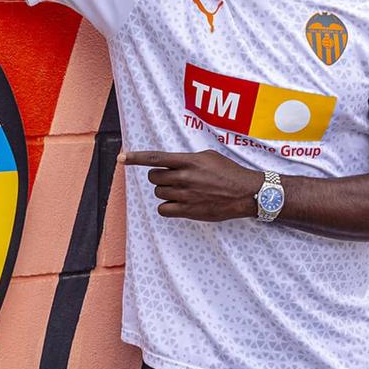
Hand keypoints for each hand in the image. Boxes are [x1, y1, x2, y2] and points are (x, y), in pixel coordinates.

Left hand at [121, 149, 260, 221]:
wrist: (246, 193)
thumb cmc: (229, 173)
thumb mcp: (208, 157)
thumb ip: (188, 159)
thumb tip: (173, 163)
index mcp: (189, 161)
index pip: (156, 158)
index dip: (136, 158)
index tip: (122, 158)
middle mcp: (185, 177)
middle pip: (154, 177)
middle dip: (159, 177)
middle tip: (172, 178)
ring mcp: (186, 195)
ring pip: (159, 193)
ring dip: (165, 191)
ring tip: (182, 191)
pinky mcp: (189, 211)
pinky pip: (163, 209)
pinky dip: (167, 207)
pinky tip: (178, 203)